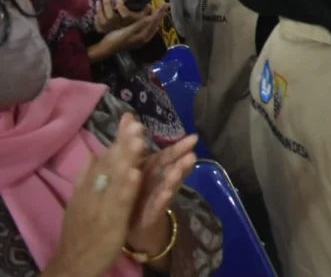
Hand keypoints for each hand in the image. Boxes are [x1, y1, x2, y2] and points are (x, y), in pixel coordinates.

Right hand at [42, 114, 144, 276]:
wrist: (74, 261)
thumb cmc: (82, 228)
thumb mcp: (82, 200)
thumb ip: (87, 176)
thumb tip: (91, 153)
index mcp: (91, 186)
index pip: (106, 158)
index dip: (119, 139)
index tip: (131, 119)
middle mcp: (94, 193)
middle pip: (111, 164)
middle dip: (125, 143)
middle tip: (137, 123)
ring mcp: (101, 207)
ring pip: (115, 180)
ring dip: (127, 159)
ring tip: (139, 140)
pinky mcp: (109, 223)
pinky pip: (119, 204)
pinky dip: (125, 188)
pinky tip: (136, 174)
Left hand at [94, 0, 149, 33]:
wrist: (138, 29)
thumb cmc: (142, 15)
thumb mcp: (144, 6)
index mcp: (133, 20)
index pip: (126, 15)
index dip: (121, 7)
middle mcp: (123, 26)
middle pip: (111, 17)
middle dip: (106, 5)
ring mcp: (115, 29)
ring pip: (104, 22)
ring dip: (99, 11)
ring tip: (98, 1)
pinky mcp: (109, 32)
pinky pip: (99, 28)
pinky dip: (96, 20)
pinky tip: (97, 13)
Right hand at [97, 5, 166, 58]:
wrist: (107, 49)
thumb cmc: (116, 39)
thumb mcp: (127, 31)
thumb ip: (139, 25)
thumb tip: (151, 17)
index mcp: (143, 35)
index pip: (154, 22)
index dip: (159, 12)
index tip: (164, 4)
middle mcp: (145, 38)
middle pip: (155, 24)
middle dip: (160, 14)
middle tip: (166, 5)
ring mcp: (142, 39)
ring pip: (153, 26)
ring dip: (157, 18)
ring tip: (161, 11)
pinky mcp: (138, 39)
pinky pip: (148, 29)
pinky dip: (151, 23)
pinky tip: (150, 20)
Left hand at [125, 133, 197, 259]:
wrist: (125, 226)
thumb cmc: (131, 193)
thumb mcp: (127, 165)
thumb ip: (128, 142)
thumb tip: (127, 115)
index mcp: (149, 170)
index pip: (165, 157)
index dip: (177, 148)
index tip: (193, 137)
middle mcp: (156, 182)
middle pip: (171, 169)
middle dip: (181, 161)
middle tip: (193, 152)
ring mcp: (155, 198)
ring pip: (167, 186)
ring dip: (176, 177)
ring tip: (185, 168)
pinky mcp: (149, 214)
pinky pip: (156, 206)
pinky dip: (162, 199)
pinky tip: (167, 192)